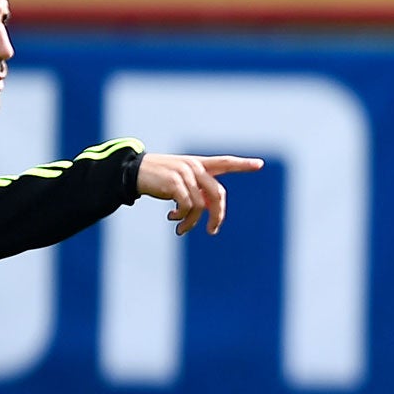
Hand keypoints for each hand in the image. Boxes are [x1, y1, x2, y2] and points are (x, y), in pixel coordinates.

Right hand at [136, 153, 264, 235]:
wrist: (134, 172)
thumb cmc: (159, 180)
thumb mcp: (181, 182)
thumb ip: (198, 192)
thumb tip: (209, 213)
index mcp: (199, 164)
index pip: (225, 162)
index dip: (243, 164)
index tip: (260, 164)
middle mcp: (195, 166)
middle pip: (218, 194)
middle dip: (217, 216)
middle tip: (212, 231)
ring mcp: (185, 173)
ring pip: (200, 205)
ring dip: (191, 222)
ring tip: (180, 228)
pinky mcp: (175, 182)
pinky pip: (187, 205)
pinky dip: (181, 217)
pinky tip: (171, 218)